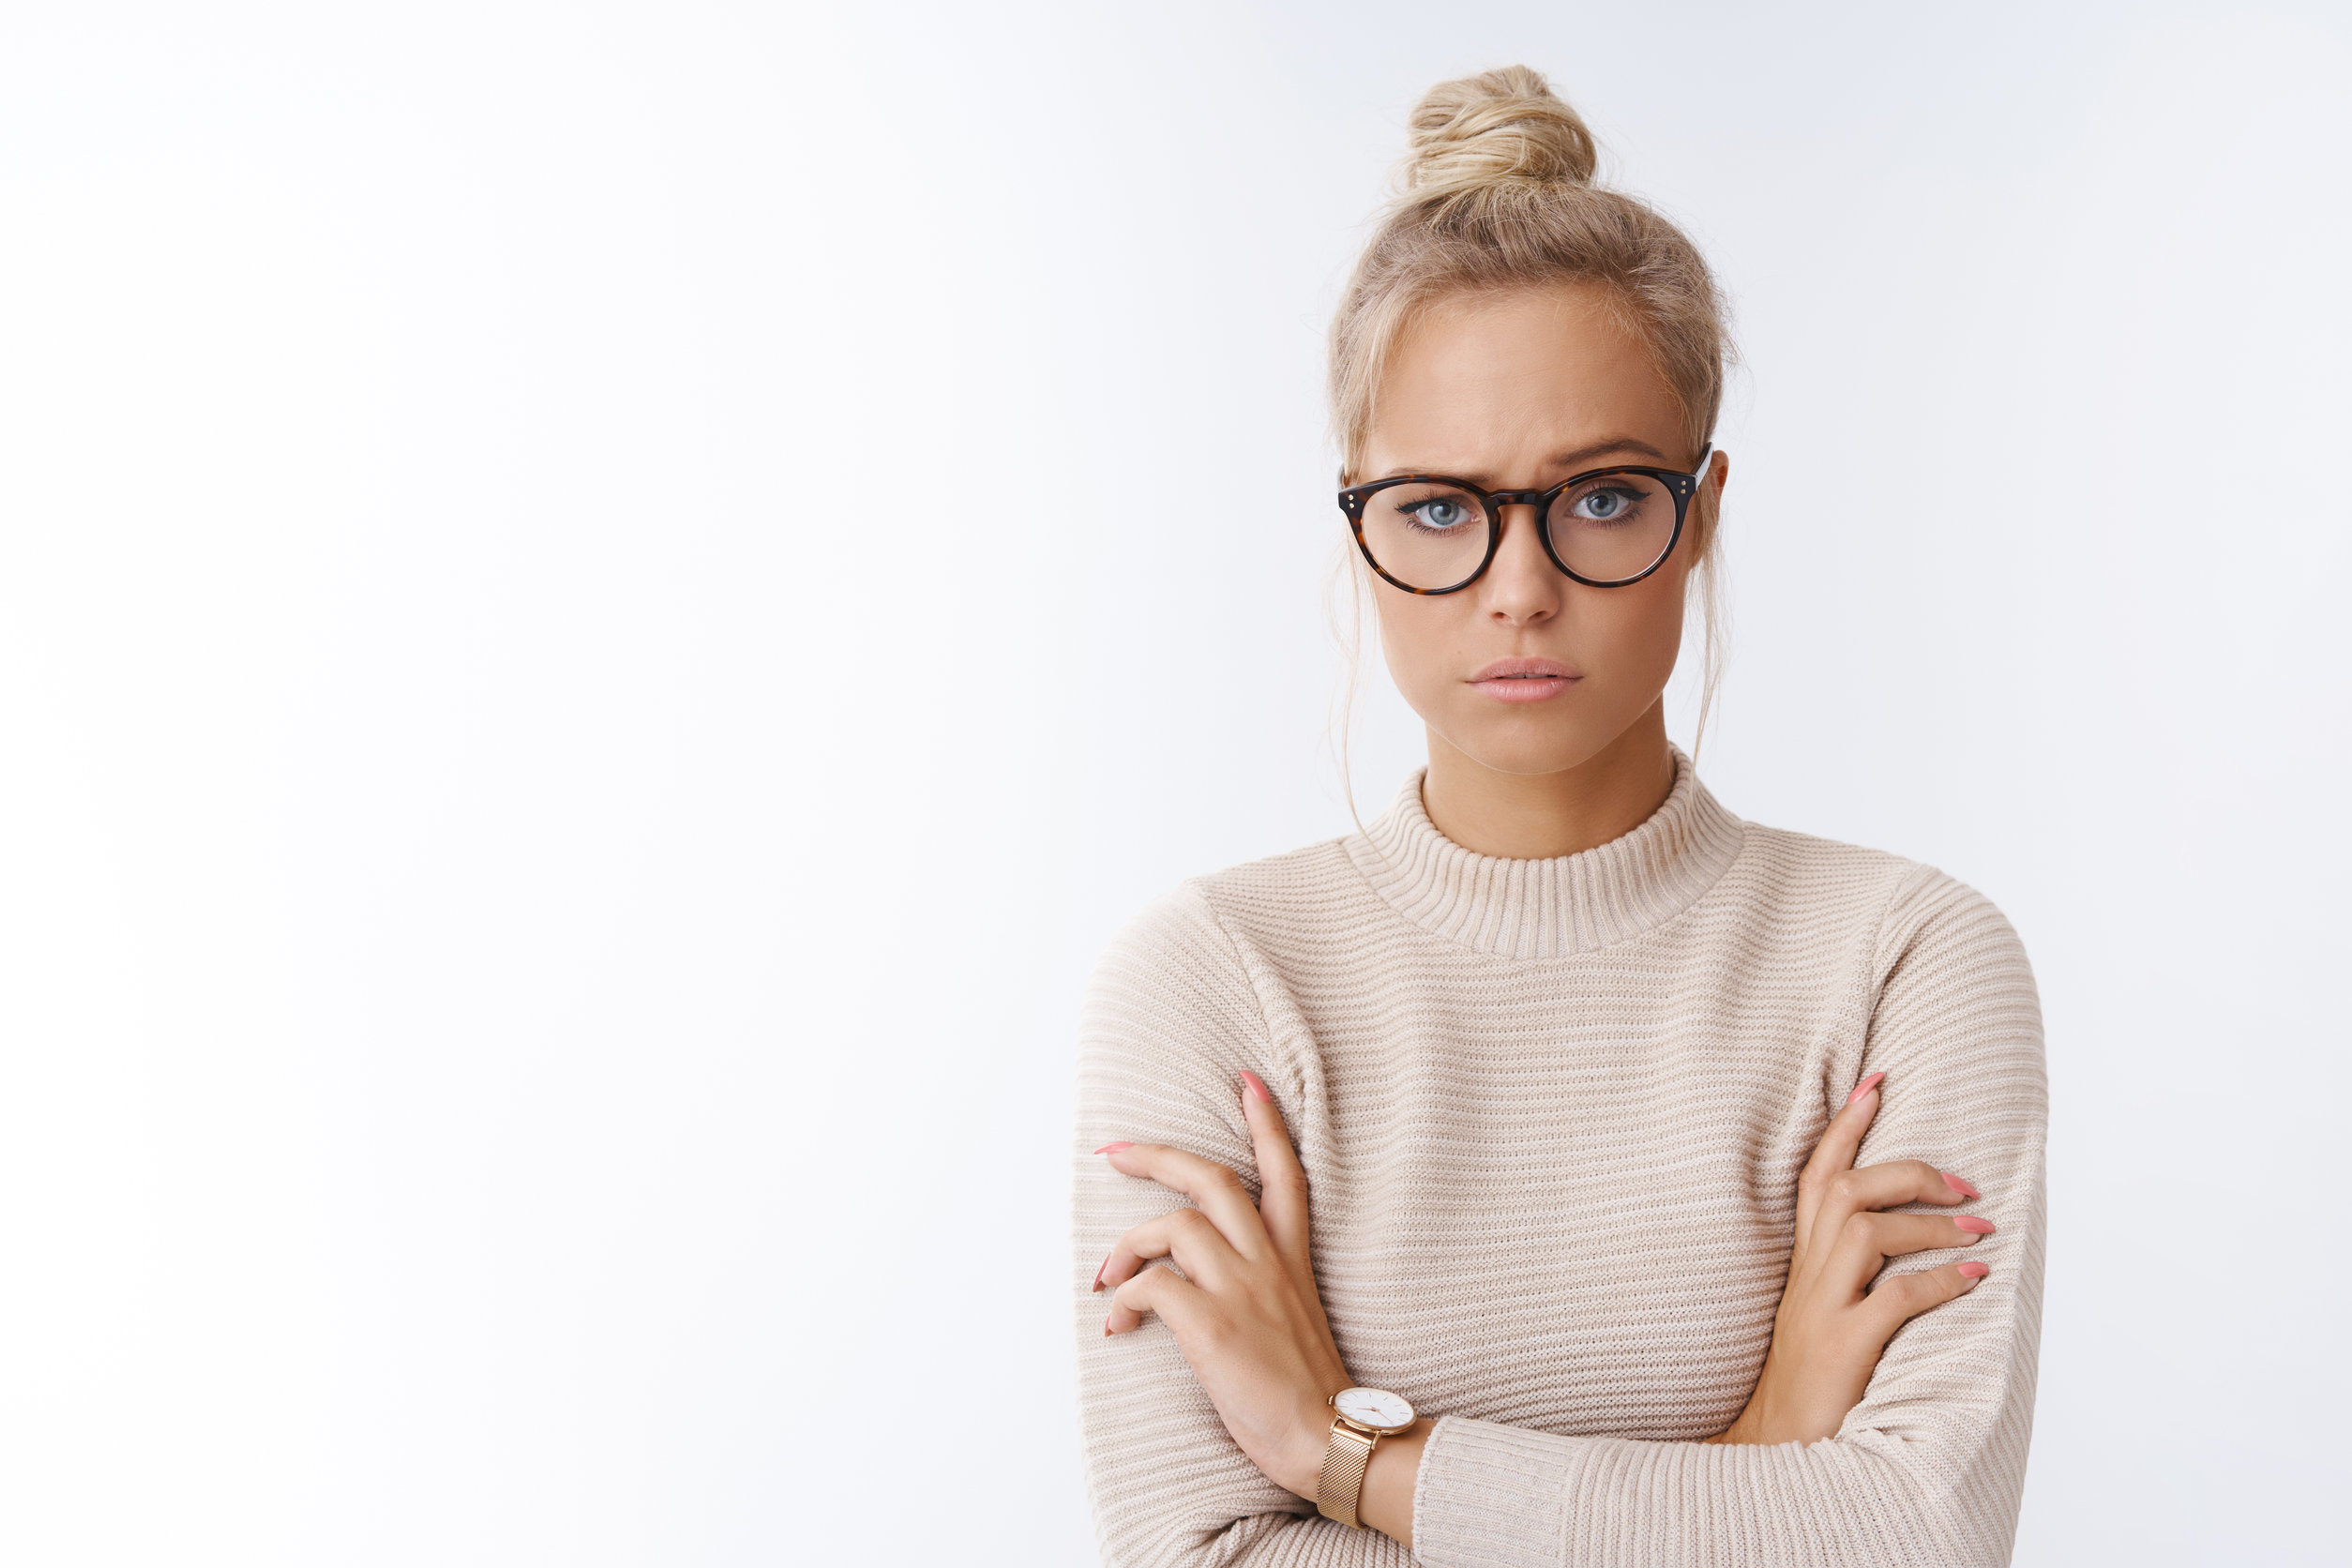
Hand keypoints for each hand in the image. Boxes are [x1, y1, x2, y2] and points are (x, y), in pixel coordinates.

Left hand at [1093, 1072, 1350, 1499]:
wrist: (1330, 1439)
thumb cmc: (1305, 1389)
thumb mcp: (1294, 1316)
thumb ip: (1260, 1284)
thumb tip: (1199, 1279)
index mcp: (1291, 1258)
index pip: (1284, 1173)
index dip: (1265, 1123)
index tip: (1246, 1081)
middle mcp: (1267, 1262)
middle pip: (1211, 1178)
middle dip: (1155, 1155)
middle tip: (1113, 1151)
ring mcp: (1241, 1290)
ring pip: (1173, 1225)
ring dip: (1127, 1245)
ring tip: (1106, 1279)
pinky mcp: (1212, 1325)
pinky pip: (1153, 1287)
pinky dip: (1126, 1300)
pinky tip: (1119, 1325)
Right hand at [1709, 1071, 1993, 1445]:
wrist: (1775, 1447)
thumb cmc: (1811, 1379)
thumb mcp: (1821, 1309)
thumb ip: (1849, 1268)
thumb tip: (1907, 1233)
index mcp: (1802, 1260)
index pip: (1818, 1174)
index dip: (1846, 1124)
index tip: (1879, 1080)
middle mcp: (1808, 1275)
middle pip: (1845, 1190)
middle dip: (1907, 1170)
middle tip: (1963, 1180)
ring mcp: (1822, 1310)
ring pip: (1866, 1231)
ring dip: (1929, 1223)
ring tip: (1979, 1226)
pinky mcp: (1844, 1347)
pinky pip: (1895, 1298)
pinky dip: (1939, 1282)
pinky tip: (1974, 1280)